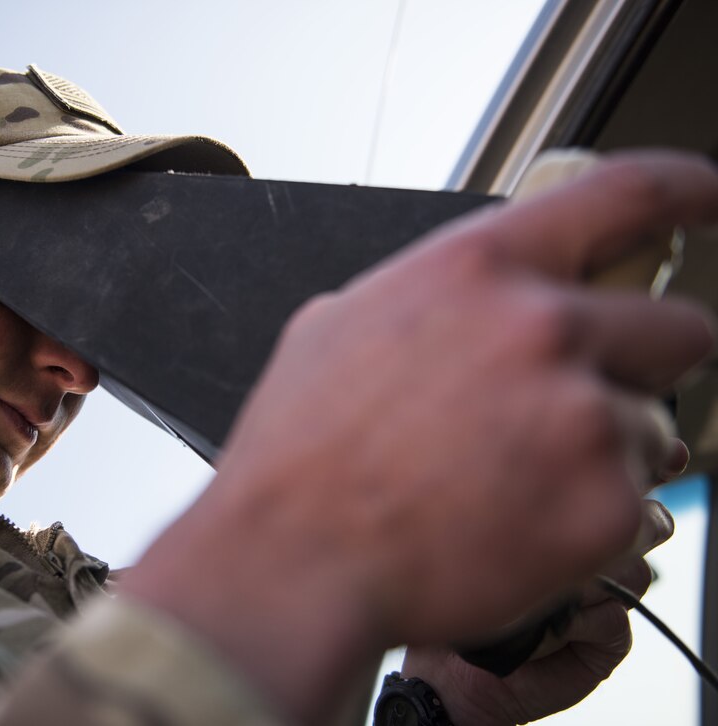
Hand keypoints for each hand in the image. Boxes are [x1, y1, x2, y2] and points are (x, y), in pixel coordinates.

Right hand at [122, 151, 717, 722]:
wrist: (296, 562)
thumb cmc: (303, 454)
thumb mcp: (338, 329)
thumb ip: (425, 298)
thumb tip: (463, 301)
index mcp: (477, 270)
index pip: (626, 195)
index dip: (688, 191)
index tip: (711, 202)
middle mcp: (542, 328)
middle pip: (678, 326)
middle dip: (645, 363)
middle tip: (585, 400)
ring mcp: (582, 417)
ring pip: (657, 425)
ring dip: (607, 450)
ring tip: (520, 483)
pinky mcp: (604, 505)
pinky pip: (641, 503)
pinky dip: (593, 518)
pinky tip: (518, 526)